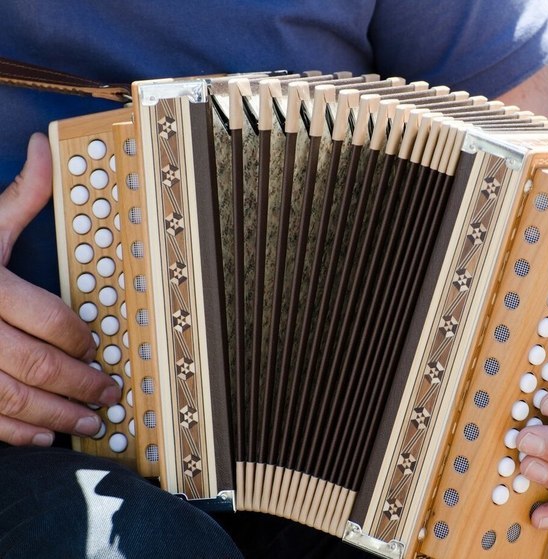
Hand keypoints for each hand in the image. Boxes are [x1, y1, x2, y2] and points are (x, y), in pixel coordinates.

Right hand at [0, 133, 120, 445]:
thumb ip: (19, 195)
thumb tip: (44, 150)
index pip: (46, 319)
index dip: (80, 337)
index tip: (99, 347)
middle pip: (35, 364)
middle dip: (79, 383)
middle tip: (109, 391)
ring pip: (11, 399)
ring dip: (56, 415)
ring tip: (89, 421)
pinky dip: (14, 433)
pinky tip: (42, 436)